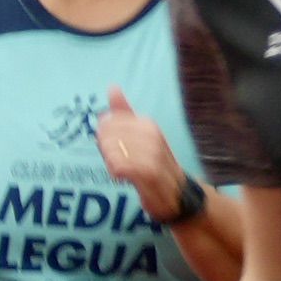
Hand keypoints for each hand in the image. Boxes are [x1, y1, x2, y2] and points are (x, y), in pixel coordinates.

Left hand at [93, 89, 199, 229]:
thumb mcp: (140, 134)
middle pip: (108, 136)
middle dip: (106, 150)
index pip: (108, 122)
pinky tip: (120, 176)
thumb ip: (125, 113)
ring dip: (112, 162)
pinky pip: (122, 167)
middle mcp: (152, 135)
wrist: (177, 193)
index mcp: (147, 123)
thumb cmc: (154, 162)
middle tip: (115, 160)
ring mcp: (153, 154)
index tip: (111, 148)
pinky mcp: (150, 173)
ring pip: (113, 151)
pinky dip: (117, 172)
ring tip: (120, 169)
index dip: (103, 137)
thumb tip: (112, 86)